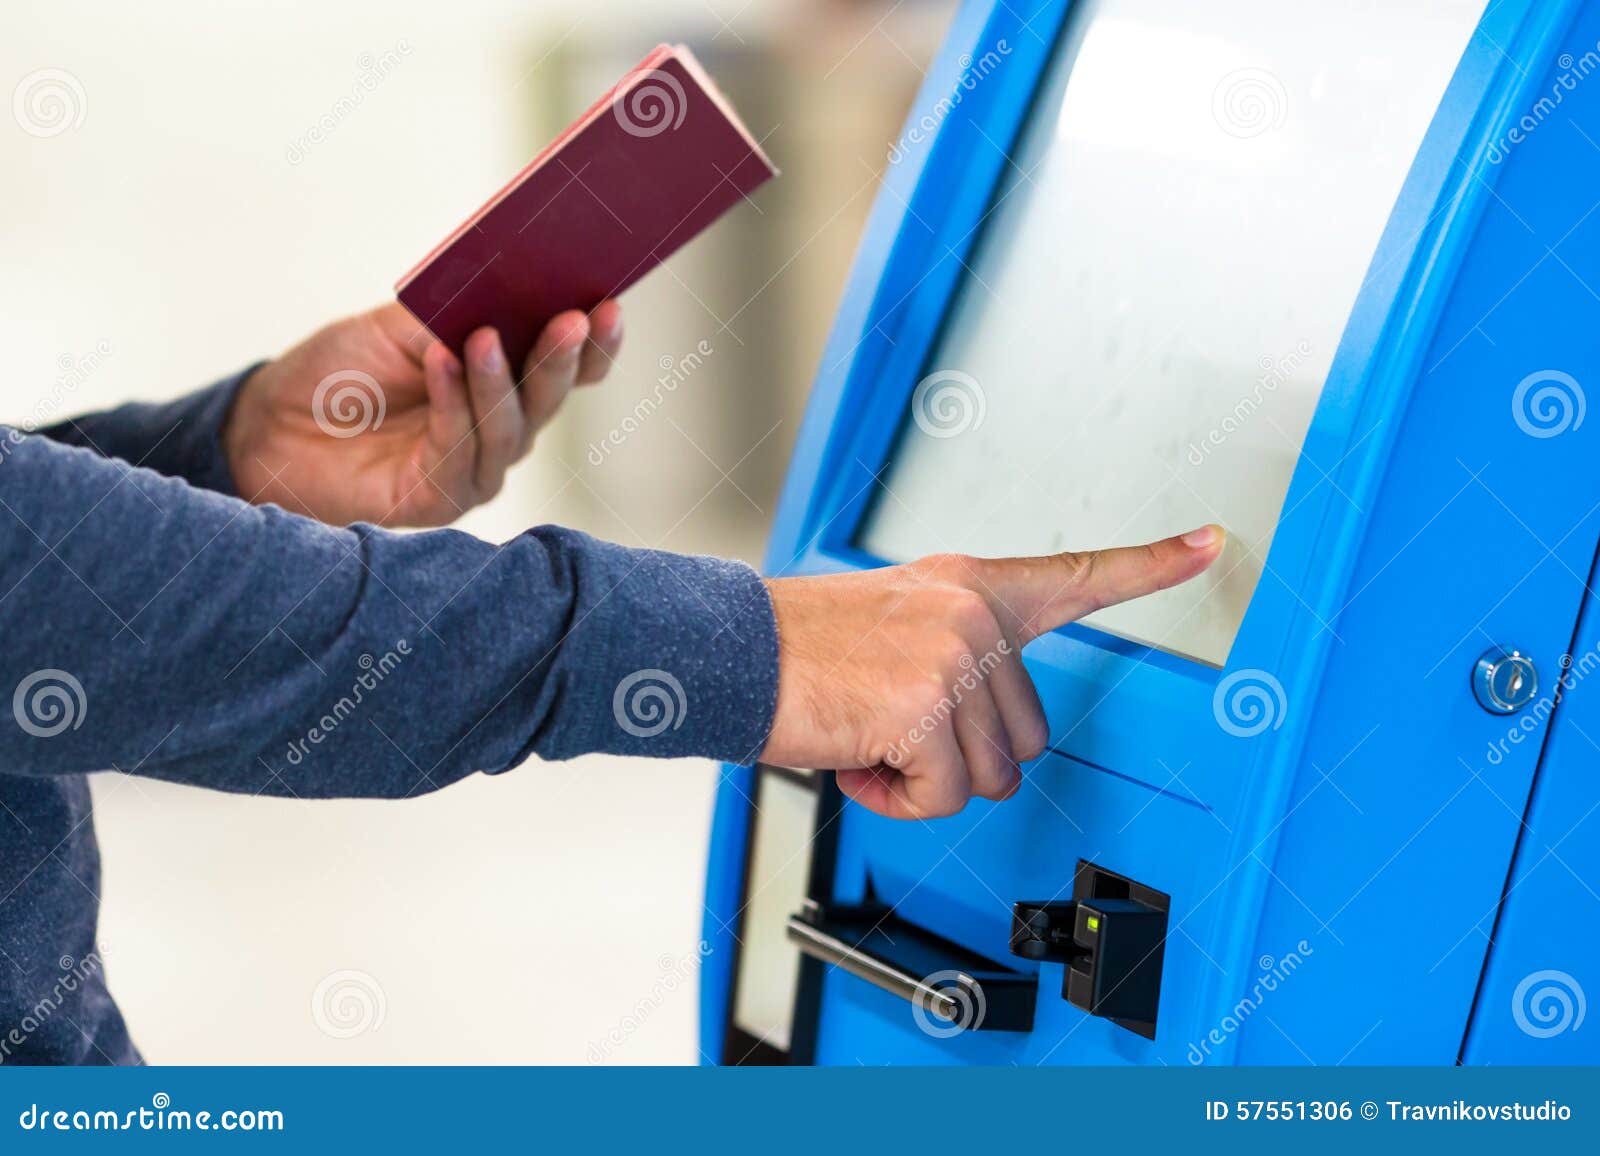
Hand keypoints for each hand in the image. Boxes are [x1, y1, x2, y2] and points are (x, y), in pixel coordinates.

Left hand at [224, 301, 623, 526]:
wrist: (273, 422)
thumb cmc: (343, 371)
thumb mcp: (402, 325)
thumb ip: (456, 311)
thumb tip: (507, 281)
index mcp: (508, 384)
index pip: (570, 370)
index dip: (595, 344)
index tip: (610, 305)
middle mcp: (504, 431)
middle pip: (550, 398)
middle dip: (562, 358)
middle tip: (573, 319)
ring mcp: (476, 470)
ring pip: (510, 429)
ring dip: (500, 381)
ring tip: (484, 337)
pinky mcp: (439, 498)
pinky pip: (458, 451)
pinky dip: (452, 404)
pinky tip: (442, 362)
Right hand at [761, 526, 1225, 819]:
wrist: (732, 652)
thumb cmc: (802, 649)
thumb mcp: (894, 624)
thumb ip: (956, 653)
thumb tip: (992, 733)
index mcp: (970, 586)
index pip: (1078, 574)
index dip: (1153, 564)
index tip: (1210, 543)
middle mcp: (972, 612)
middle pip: (1025, 735)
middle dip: (961, 755)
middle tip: (894, 728)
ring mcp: (953, 655)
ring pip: (988, 774)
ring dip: (925, 780)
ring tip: (870, 737)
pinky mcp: (926, 705)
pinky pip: (944, 797)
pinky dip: (898, 800)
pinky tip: (859, 760)